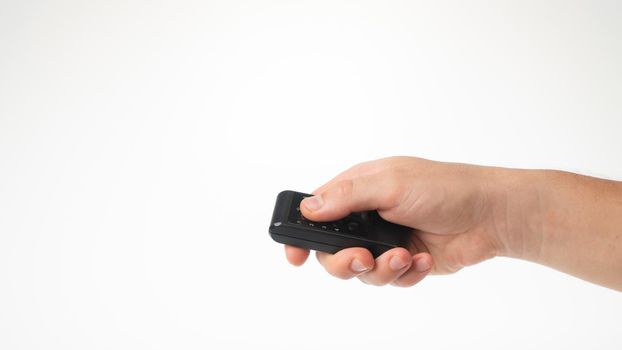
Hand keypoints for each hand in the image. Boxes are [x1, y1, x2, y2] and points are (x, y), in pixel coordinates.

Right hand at [285, 156, 506, 286]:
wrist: (490, 215)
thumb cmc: (445, 188)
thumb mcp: (392, 184)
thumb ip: (348, 196)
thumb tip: (309, 208)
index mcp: (358, 190)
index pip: (316, 212)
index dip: (301, 234)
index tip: (295, 256)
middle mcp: (368, 216)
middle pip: (333, 251)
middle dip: (345, 261)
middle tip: (363, 259)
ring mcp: (386, 240)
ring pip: (361, 272)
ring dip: (382, 269)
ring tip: (404, 256)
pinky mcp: (405, 261)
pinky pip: (390, 280)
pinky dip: (406, 274)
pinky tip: (423, 259)